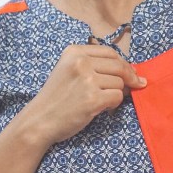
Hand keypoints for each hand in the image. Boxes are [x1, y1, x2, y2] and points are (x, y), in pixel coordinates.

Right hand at [22, 44, 146, 145]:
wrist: (38, 121)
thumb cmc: (56, 97)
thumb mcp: (70, 70)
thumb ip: (95, 65)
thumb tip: (134, 70)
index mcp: (74, 51)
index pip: (110, 52)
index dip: (124, 64)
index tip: (130, 73)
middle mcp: (80, 62)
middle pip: (119, 66)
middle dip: (129, 78)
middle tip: (130, 87)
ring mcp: (87, 80)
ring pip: (120, 83)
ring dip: (117, 93)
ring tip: (101, 100)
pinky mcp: (92, 98)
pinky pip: (118, 97)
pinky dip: (114, 104)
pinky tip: (102, 108)